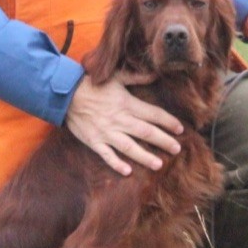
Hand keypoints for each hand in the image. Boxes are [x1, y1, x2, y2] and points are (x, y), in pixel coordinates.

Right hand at [64, 75, 183, 175]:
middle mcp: (119, 120)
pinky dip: (116, 164)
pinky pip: (107, 155)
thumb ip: (137, 77)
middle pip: (146, 132)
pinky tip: (128, 172)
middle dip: (163, 141)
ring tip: (159, 164)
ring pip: (129, 147)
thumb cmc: (93, 84)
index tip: (180, 129)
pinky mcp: (94, 141)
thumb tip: (155, 75)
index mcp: (127, 104)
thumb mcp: (116, 77)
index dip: (168, 122)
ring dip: (145, 157)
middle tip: (177, 149)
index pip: (153, 114)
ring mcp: (106, 132)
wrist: (66, 94)